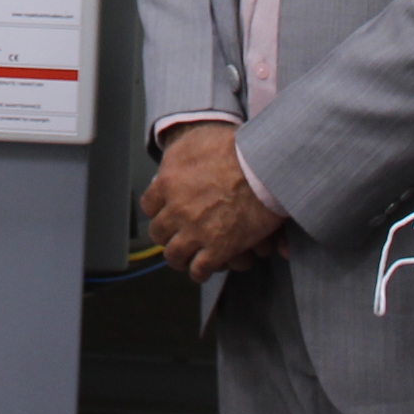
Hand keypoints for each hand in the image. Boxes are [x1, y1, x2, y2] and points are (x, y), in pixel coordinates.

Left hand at [139, 124, 286, 278]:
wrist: (264, 165)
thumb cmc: (235, 148)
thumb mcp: (195, 142)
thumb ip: (177, 157)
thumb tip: (169, 166)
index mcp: (168, 182)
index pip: (149, 205)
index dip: (159, 210)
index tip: (165, 212)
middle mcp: (177, 209)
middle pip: (159, 232)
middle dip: (167, 235)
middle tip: (176, 235)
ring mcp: (196, 231)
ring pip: (174, 255)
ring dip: (179, 257)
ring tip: (185, 258)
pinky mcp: (219, 248)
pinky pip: (199, 269)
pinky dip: (199, 272)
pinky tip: (203, 269)